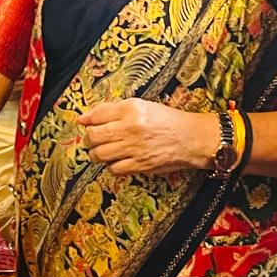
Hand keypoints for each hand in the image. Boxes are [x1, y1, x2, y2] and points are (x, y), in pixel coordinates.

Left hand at [78, 99, 218, 174]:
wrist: (191, 138)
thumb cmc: (167, 121)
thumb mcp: (141, 107)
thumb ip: (113, 110)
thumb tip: (84, 118)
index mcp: (131, 109)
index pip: (97, 114)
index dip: (87, 120)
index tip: (84, 124)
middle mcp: (131, 127)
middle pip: (94, 136)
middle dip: (88, 140)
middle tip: (93, 140)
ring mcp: (135, 147)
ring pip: (100, 154)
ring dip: (96, 155)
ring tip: (102, 152)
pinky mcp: (140, 165)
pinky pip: (114, 169)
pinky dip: (111, 166)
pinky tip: (117, 161)